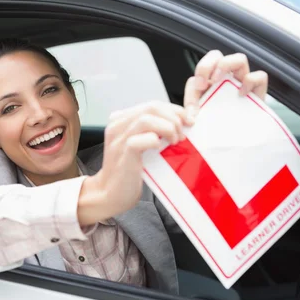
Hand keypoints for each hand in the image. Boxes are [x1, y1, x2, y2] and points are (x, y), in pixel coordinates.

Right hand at [77, 101, 188, 224]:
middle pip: (151, 108)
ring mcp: (118, 139)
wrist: (111, 194)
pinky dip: (156, 142)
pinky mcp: (123, 153)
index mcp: (121, 120)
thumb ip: (151, 131)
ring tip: (174, 141)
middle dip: (174, 118)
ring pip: (146, 120)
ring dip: (167, 128)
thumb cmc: (128, 171)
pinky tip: (160, 149)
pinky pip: (142, 139)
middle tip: (182, 134)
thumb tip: (179, 122)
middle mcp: (117, 125)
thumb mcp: (139, 145)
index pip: (153, 105)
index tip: (188, 122)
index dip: (174, 110)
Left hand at [184, 50, 268, 122]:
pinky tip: (241, 94)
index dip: (199, 74)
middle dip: (208, 64)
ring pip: (239, 59)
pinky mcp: (258, 91)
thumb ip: (192, 112)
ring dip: (227, 65)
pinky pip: (259, 76)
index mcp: (210, 82)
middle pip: (217, 56)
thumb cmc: (218, 126)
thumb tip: (190, 117)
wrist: (236, 142)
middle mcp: (226, 78)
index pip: (202, 69)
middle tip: (204, 82)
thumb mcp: (201, 118)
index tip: (199, 87)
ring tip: (219, 81)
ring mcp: (242, 82)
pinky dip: (250, 81)